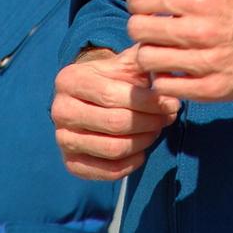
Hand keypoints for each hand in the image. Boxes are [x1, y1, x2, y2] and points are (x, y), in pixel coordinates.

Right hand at [52, 45, 179, 180]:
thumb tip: (169, 72)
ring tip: (157, 130)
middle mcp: (60, 110)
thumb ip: (145, 61)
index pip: (112, 95)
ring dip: (143, 142)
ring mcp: (62, 139)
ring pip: (112, 149)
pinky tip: (142, 151)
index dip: (147, 102)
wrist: (88, 97)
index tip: (172, 103)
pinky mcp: (70, 163)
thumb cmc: (113, 77)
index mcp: (70, 79)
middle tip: (169, 118)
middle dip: (149, 122)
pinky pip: (106, 171)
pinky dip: (130, 164)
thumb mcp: (125, 62)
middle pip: (114, 123)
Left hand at [126, 0, 232, 101]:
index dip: (141, 1)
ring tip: (167, 49)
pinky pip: (166, 89)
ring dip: (153, 55)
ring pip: (148, 61)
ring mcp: (207, 63)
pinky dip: (167, 80)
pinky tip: (180, 69)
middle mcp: (202, 30)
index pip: (139, 0)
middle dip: (144, 27)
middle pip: (138, 31)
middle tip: (160, 27)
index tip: (155, 5)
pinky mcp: (212, 90)